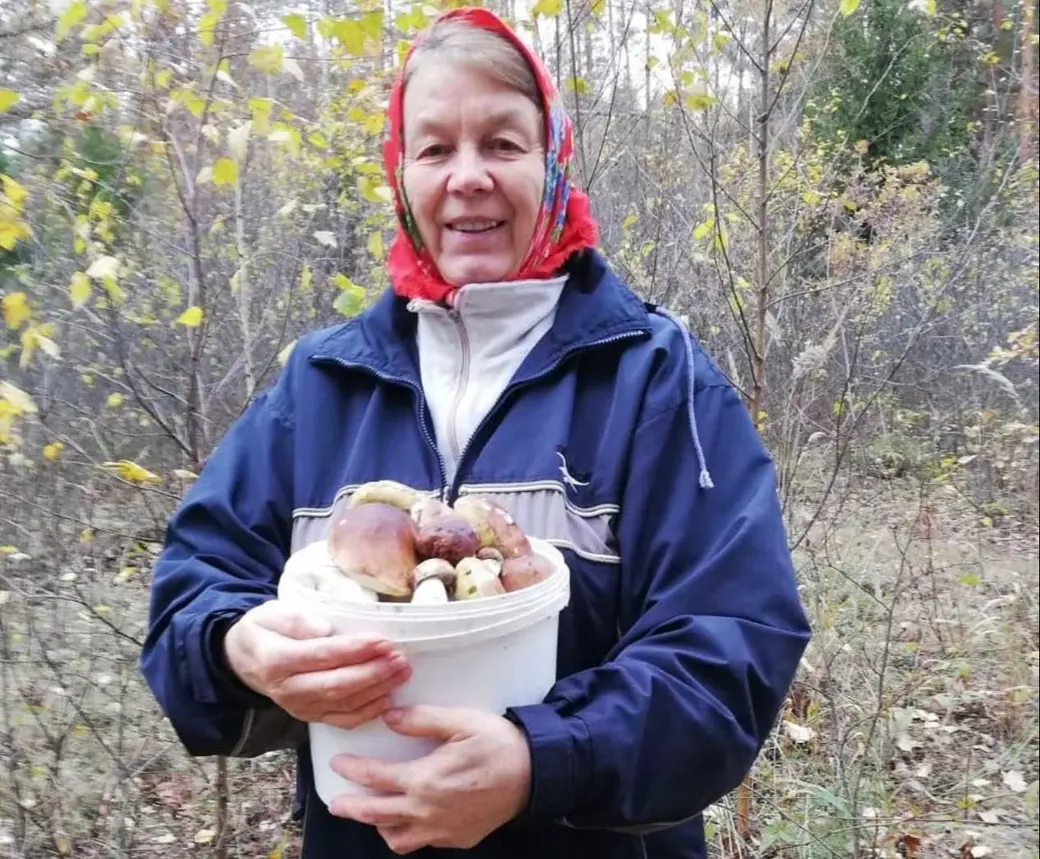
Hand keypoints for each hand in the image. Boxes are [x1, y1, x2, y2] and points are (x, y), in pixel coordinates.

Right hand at [221, 599, 410, 728]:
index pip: (322, 656)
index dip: (355, 650)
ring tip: (402, 671)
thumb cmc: (265, 630)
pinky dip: (368, 712)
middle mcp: (288, 689)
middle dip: (373, 672)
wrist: (244, 660)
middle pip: (337, 685)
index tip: (382, 641)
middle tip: (400, 658)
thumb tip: (326, 628)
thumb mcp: (271, 614)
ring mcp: (300, 708)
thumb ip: (297, 620)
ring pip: (344, 704)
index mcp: (277, 660)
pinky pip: (342, 721)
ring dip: (377, 689)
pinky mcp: (311, 717)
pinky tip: (389, 698)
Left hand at [327, 705, 531, 853]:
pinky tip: (410, 819)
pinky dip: (408, 832)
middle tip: (335, 803)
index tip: (339, 763)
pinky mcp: (457, 839)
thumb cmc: (497, 743)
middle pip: (376, 815)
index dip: (353, 770)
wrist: (534, 775)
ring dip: (380, 825)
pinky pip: (422, 842)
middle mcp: (427, 810)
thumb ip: (422, 720)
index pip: (376, 777)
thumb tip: (389, 717)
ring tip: (374, 812)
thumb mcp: (461, 721)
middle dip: (351, 808)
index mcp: (425, 779)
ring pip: (397, 838)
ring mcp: (442, 830)